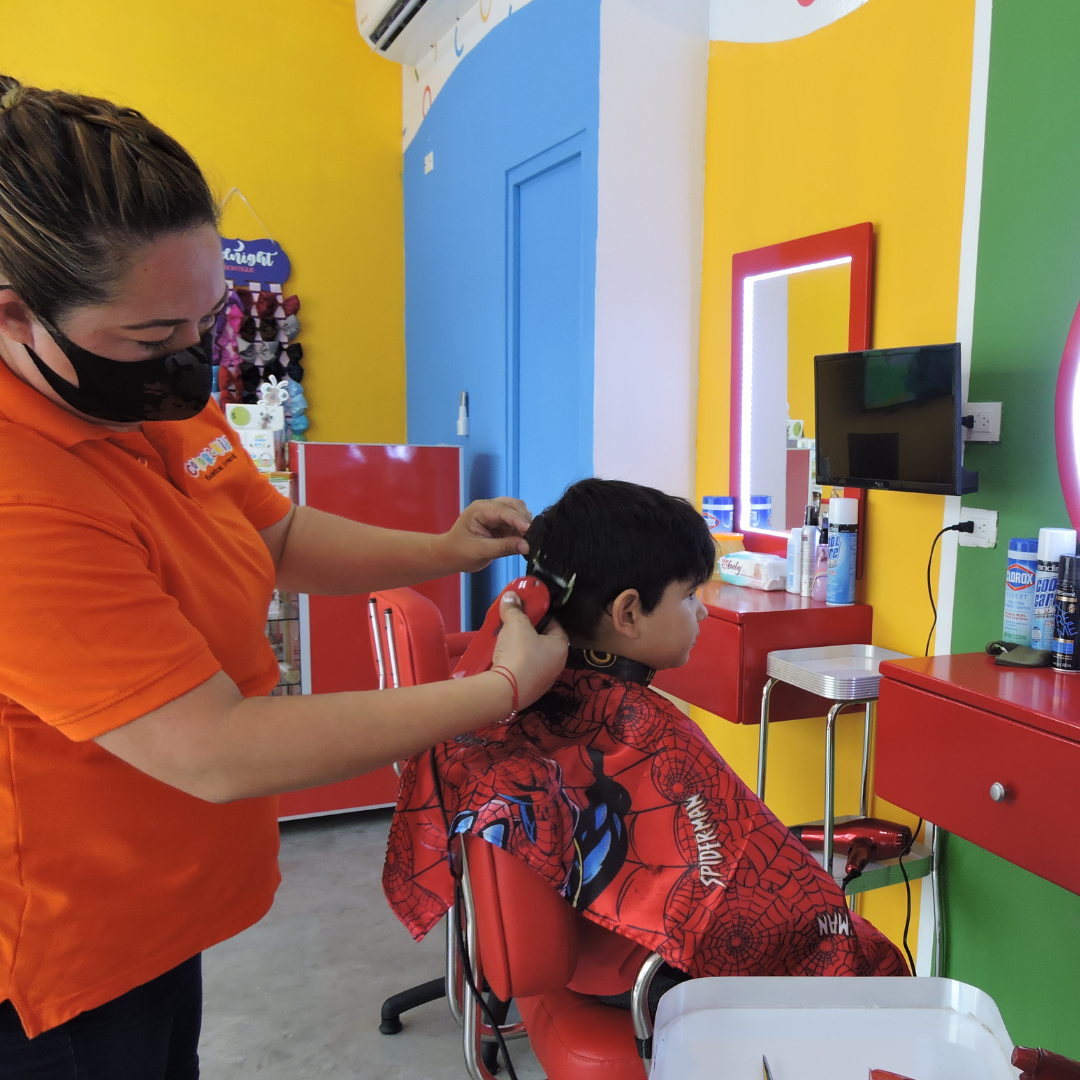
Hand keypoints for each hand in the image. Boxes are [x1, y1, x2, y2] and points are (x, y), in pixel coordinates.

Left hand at [433, 498, 532, 572]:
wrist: (450, 556)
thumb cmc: (459, 552)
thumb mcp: (480, 551)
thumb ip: (504, 547)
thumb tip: (527, 546)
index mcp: (480, 510)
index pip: (504, 510)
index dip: (519, 520)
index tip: (531, 531)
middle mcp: (489, 508)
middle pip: (514, 505)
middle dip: (525, 520)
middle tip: (534, 537)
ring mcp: (496, 514)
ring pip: (518, 512)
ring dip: (526, 525)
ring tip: (530, 540)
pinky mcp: (502, 523)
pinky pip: (517, 523)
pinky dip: (523, 531)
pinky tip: (525, 541)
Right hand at [491, 592, 567, 708]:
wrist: (504, 691)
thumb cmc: (519, 654)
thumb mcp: (516, 625)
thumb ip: (514, 609)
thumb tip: (511, 595)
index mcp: (561, 648)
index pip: (556, 627)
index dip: (543, 617)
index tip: (530, 613)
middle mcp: (557, 666)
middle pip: (544, 643)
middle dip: (530, 633)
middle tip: (516, 625)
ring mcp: (543, 681)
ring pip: (533, 659)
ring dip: (521, 649)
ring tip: (506, 640)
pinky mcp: (529, 692)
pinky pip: (523, 671)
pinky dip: (515, 664)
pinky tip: (502, 659)